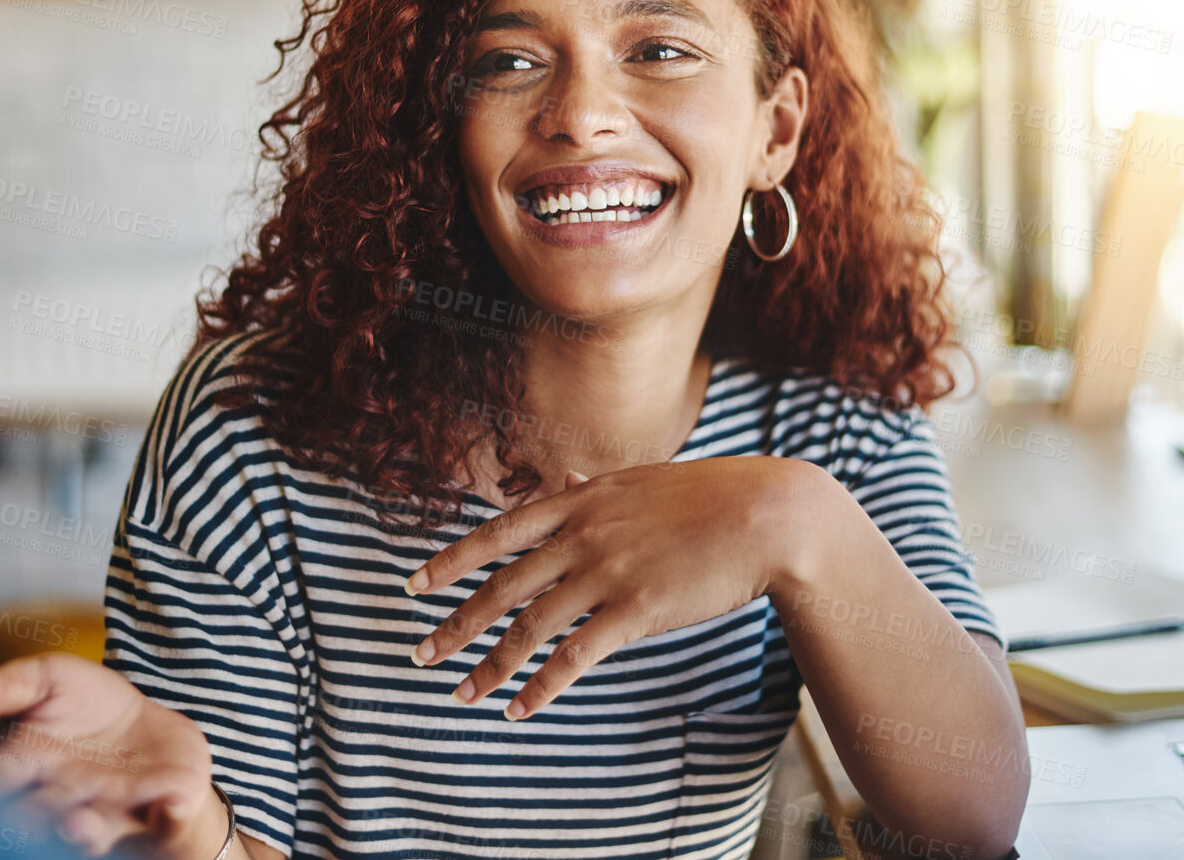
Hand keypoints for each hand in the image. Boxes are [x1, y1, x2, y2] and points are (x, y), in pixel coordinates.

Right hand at [0, 653, 230, 858]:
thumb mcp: (50, 678)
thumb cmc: (90, 706)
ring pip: (95, 828)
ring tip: (78, 826)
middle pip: (40, 814)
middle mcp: (66, 799)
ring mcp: (115, 808)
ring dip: (86, 830)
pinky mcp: (164, 807)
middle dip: (28, 819)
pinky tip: (171, 802)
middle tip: (15, 820)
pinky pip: (168, 815)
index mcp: (32, 769)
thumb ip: (10, 684)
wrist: (152, 731)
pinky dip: (169, 811)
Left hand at [405, 456, 827, 719]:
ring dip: (491, 664)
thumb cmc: (711, 496)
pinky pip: (576, 655)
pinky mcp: (637, 610)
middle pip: (502, 585)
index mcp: (581, 500)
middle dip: (455, 623)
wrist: (769, 515)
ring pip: (530, 625)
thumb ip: (597, 484)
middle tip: (420, 654)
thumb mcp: (642, 479)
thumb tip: (568, 475)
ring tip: (463, 693)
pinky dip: (543, 685)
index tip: (414, 585)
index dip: (450, 561)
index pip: (497, 533)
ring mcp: (608, 572)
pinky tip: (520, 709)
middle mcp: (584, 535)